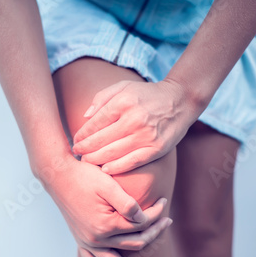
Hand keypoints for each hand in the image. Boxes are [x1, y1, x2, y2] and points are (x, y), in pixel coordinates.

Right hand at [44, 157, 171, 256]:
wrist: (59, 176)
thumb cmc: (84, 176)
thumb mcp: (109, 185)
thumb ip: (128, 204)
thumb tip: (144, 219)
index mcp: (106, 225)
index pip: (140, 225)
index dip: (155, 214)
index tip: (163, 200)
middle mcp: (97, 239)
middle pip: (134, 243)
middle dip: (154, 232)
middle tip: (168, 220)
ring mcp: (88, 242)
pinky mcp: (82, 242)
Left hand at [72, 79, 198, 174]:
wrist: (180, 101)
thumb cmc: (146, 95)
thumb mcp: (123, 87)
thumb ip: (101, 98)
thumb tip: (85, 116)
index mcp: (123, 102)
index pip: (95, 123)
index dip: (82, 134)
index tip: (75, 140)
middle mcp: (134, 119)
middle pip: (101, 140)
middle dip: (85, 149)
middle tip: (76, 153)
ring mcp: (146, 135)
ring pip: (113, 153)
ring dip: (96, 159)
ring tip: (86, 162)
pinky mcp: (156, 149)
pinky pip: (132, 162)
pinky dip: (116, 167)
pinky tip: (105, 169)